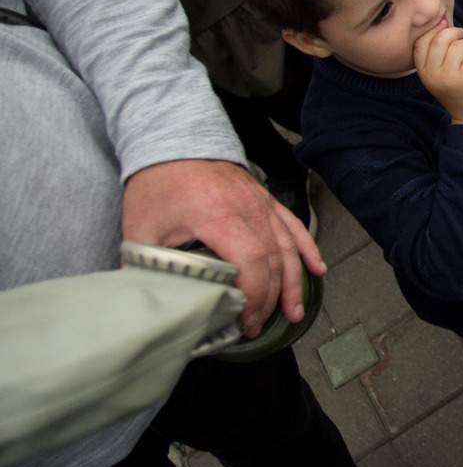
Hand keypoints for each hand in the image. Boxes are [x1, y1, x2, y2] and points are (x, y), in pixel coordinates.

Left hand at [123, 159, 325, 336]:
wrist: (172, 142)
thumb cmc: (158, 182)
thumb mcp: (142, 228)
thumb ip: (148, 267)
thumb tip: (151, 300)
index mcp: (218, 217)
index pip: (252, 263)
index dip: (254, 296)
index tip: (245, 319)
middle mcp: (248, 209)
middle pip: (274, 261)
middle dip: (271, 299)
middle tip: (260, 324)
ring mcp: (261, 203)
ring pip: (289, 247)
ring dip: (294, 282)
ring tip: (295, 311)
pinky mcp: (265, 199)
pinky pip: (294, 226)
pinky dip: (308, 250)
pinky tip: (316, 269)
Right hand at [414, 25, 462, 123]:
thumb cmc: (459, 89)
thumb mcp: (441, 72)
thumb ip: (438, 50)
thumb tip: (442, 19)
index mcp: (423, 72)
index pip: (421, 42)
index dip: (435, 30)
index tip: (447, 28)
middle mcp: (433, 76)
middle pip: (440, 39)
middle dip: (455, 34)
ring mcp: (450, 78)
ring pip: (460, 45)